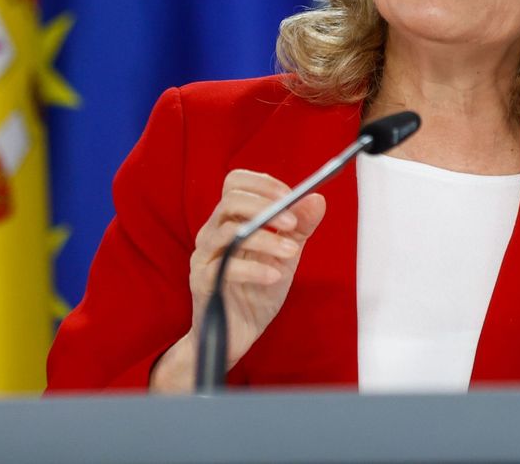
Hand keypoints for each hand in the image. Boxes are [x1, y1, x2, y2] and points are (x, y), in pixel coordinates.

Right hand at [149, 169, 325, 391]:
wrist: (237, 336)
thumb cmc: (257, 292)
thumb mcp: (285, 256)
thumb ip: (300, 227)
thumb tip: (316, 198)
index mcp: (230, 221)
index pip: (235, 183)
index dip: (262, 184)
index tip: (289, 196)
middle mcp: (212, 233)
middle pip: (230, 201)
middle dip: (264, 206)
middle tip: (292, 222)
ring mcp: (204, 257)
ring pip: (228, 232)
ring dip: (266, 239)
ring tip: (291, 252)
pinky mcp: (202, 283)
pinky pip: (224, 268)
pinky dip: (254, 268)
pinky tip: (275, 275)